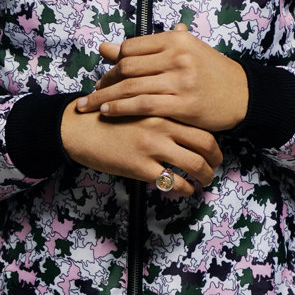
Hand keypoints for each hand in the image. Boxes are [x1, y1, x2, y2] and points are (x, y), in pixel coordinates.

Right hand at [60, 100, 222, 195]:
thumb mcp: (134, 105)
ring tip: (204, 181)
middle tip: (215, 166)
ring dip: (205, 176)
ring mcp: (152, 147)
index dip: (212, 140)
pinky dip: (183, 189)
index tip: (213, 149)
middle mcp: (161, 126)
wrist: (77, 129)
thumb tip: (179, 127)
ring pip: (194, 164)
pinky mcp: (140, 166)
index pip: (200, 124)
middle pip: (205, 143)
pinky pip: (172, 181)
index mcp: (161, 109)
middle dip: (216, 159)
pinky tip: (183, 190)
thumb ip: (158, 112)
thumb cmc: (104, 118)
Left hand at [74, 24, 247, 133]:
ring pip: (131, 87)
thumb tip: (105, 47)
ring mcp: (181, 81)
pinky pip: (144, 105)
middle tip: (91, 94)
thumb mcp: (182, 52)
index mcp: (176, 40)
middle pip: (127, 68)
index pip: (131, 48)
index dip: (112, 63)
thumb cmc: (209, 72)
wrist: (243, 94)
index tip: (104, 76)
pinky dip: (121, 109)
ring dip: (105, 98)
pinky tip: (108, 113)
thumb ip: (145, 50)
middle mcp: (178, 57)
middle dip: (105, 82)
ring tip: (89, 106)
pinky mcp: (184, 104)